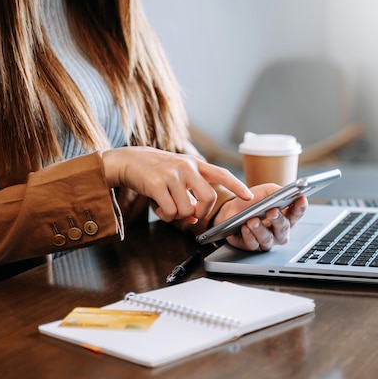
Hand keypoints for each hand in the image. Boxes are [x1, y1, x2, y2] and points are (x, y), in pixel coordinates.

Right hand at [101, 147, 253, 222]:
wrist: (128, 161)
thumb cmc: (155, 170)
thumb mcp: (177, 175)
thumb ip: (190, 193)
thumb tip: (196, 217)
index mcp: (195, 164)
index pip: (221, 174)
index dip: (237, 185)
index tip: (249, 196)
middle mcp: (187, 167)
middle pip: (209, 198)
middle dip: (202, 211)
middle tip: (192, 212)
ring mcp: (172, 175)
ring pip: (187, 209)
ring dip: (178, 215)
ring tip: (167, 206)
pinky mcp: (157, 184)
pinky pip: (170, 211)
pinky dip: (166, 215)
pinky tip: (159, 207)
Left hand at [213, 184, 307, 250]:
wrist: (231, 209)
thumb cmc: (252, 202)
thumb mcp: (266, 191)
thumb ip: (279, 192)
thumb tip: (292, 191)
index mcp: (285, 217)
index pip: (297, 213)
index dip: (300, 207)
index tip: (300, 199)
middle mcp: (278, 231)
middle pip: (283, 228)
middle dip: (278, 219)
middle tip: (272, 211)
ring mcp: (267, 240)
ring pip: (267, 239)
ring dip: (260, 229)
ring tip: (253, 220)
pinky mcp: (252, 246)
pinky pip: (253, 244)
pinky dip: (249, 236)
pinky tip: (245, 228)